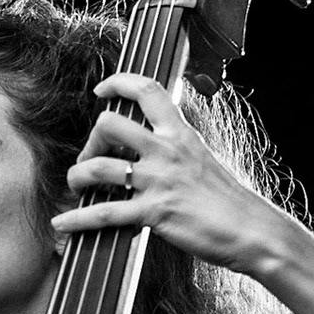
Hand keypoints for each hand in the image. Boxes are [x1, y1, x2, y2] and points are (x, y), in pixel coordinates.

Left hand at [51, 72, 287, 275]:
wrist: (252, 230)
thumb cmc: (230, 201)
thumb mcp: (204, 160)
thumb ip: (177, 150)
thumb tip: (153, 150)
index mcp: (181, 134)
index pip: (148, 90)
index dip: (119, 83)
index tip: (102, 90)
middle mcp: (167, 151)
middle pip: (109, 124)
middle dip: (90, 141)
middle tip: (91, 159)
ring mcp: (159, 181)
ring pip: (98, 168)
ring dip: (77, 177)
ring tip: (76, 187)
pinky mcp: (153, 212)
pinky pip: (103, 213)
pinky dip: (76, 219)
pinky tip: (61, 223)